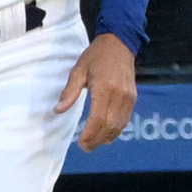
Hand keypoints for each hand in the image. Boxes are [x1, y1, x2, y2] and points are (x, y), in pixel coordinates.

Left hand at [57, 29, 139, 147]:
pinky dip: (117, 129)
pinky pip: (126, 118)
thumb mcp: (78, 70)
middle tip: (86, 148)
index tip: (82, 143)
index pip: (99, 118)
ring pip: (120, 124)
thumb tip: (58, 110)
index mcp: (104, 88)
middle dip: (98, 139)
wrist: (119, 43)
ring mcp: (129, 97)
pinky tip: (108, 133)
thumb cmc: (95, 56)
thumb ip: (69, 92)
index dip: (90, 134)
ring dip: (108, 137)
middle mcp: (119, 95)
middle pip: (110, 125)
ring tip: (95, 143)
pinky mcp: (134, 97)